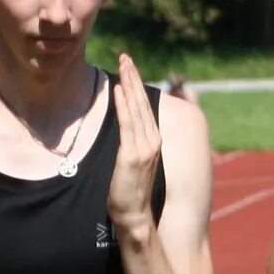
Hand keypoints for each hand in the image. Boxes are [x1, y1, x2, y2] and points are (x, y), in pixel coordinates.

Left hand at [106, 53, 161, 239]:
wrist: (135, 216)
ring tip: (123, 64)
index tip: (129, 69)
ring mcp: (144, 147)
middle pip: (143, 102)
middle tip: (126, 57)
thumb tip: (126, 132)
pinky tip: (118, 90)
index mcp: (154, 141)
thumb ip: (133, 145)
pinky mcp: (132, 155)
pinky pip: (127, 124)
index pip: (146, 108)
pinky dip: (123, 105)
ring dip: (129, 84)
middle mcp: (153, 141)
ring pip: (136, 109)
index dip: (137, 86)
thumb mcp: (134, 164)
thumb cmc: (131, 193)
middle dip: (133, 77)